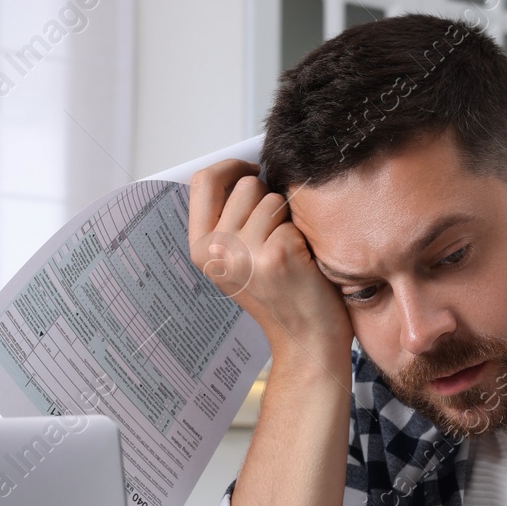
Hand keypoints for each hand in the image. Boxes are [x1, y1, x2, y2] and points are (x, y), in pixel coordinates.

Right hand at [187, 159, 351, 364]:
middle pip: (246, 184)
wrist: (306, 339)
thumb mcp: (239, 258)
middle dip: (269, 197)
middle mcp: (216, 251)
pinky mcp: (276, 256)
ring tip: (289, 252)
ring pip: (272, 199)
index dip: (230, 166)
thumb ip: (231, 218)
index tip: (251, 169)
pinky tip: (302, 263)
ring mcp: (243, 254)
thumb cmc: (280, 293)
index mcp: (200, 248)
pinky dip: (303, 235)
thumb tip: (245, 166)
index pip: (203, 181)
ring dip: (287, 219)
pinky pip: (293, 219)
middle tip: (277, 233)